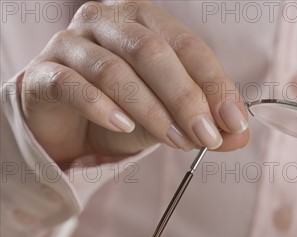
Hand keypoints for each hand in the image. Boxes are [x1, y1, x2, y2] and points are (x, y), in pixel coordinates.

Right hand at [20, 0, 249, 165]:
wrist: (69, 128)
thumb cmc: (125, 112)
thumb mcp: (172, 118)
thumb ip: (204, 123)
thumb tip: (239, 137)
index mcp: (146, 21)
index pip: (188, 46)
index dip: (214, 84)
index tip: (235, 121)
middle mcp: (107, 21)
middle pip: (152, 52)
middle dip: (186, 98)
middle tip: (206, 136)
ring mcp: (71, 42)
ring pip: (114, 70)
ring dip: (151, 110)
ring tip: (176, 141)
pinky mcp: (44, 72)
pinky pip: (72, 85)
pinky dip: (102, 108)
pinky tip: (124, 127)